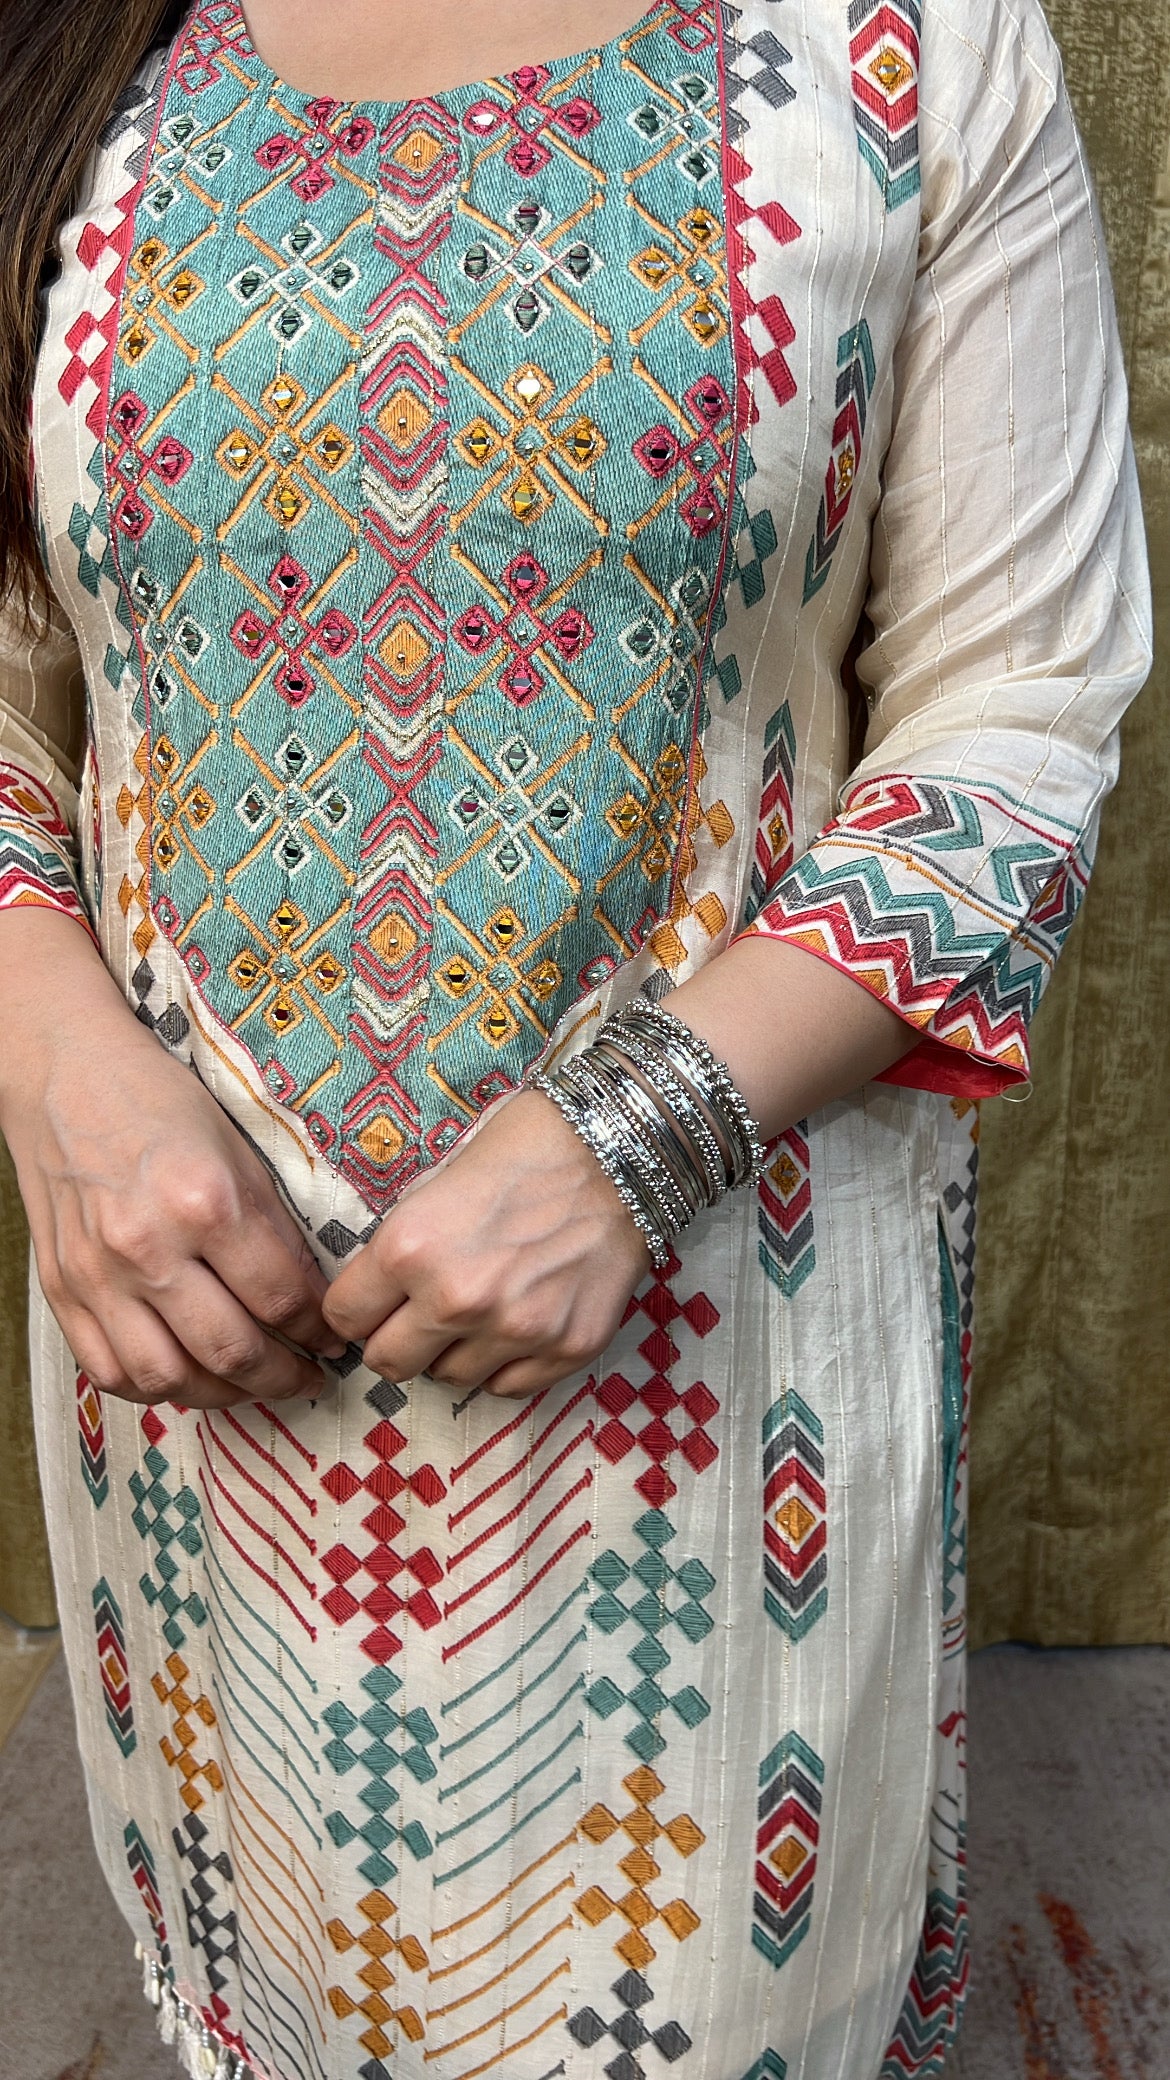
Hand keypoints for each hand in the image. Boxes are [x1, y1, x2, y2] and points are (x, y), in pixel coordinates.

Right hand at [0, 911, 344, 1408]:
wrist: (65, 1077)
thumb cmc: (159, 1103)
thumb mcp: (239, 1150)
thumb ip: (273, 1228)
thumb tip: (313, 1297)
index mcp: (206, 1202)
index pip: (281, 1297)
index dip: (318, 1330)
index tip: (334, 1338)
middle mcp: (148, 1247)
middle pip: (232, 1349)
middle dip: (284, 1376)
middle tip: (308, 1378)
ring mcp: (97, 1276)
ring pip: (169, 1377)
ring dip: (224, 1395)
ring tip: (253, 1385)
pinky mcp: (62, 1290)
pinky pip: (109, 1371)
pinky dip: (154, 1389)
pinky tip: (187, 1377)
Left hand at [323, 1088, 650, 1397]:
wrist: (621, 1149)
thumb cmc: (526, 1146)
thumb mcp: (439, 1180)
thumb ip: (406, 1242)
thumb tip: (380, 1289)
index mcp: (410, 1248)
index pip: (344, 1316)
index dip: (357, 1307)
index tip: (373, 1301)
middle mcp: (457, 1300)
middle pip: (388, 1364)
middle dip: (396, 1340)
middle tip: (418, 1317)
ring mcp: (516, 1332)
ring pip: (449, 1379)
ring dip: (454, 1351)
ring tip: (481, 1309)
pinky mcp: (567, 1350)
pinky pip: (507, 1387)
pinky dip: (504, 1363)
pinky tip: (518, 1322)